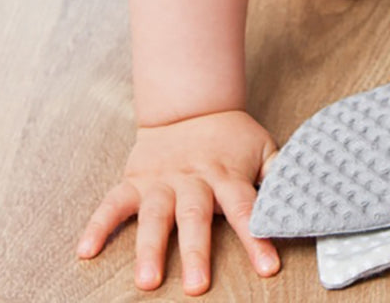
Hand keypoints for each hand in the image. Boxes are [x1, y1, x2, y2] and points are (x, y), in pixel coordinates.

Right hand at [77, 110, 280, 295]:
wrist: (190, 104)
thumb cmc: (231, 137)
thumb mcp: (262, 147)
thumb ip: (278, 173)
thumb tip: (304, 196)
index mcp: (226, 174)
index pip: (246, 208)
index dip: (257, 237)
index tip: (268, 267)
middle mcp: (193, 179)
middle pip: (195, 217)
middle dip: (196, 251)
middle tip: (196, 287)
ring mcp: (161, 181)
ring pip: (153, 215)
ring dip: (148, 248)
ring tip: (146, 280)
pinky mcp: (135, 181)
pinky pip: (113, 204)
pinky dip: (98, 225)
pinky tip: (85, 252)